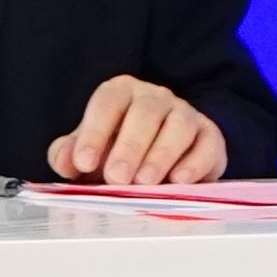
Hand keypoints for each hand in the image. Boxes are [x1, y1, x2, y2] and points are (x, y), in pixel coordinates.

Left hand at [45, 74, 227, 187]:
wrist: (161, 158)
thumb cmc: (118, 151)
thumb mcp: (89, 151)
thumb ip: (69, 154)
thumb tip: (66, 162)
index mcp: (122, 93)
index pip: (108, 102)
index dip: (94, 131)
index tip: (83, 163)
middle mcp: (156, 98)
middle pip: (145, 112)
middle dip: (130, 146)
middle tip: (116, 178)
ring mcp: (186, 114)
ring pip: (179, 125)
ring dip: (161, 154)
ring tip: (145, 183)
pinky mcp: (210, 136)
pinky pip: (208, 143)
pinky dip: (195, 162)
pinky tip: (179, 180)